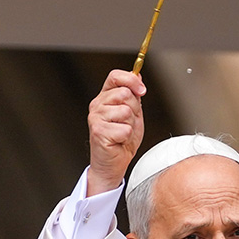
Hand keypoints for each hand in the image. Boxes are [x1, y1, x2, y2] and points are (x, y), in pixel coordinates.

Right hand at [86, 70, 145, 195]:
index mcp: (105, 98)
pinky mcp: (99, 132)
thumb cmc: (122, 140)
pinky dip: (127, 138)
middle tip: (128, 124)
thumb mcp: (133, 115)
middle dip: (134, 110)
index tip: (142, 90)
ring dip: (131, 125)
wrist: (113, 163)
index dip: (131, 80)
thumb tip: (138, 75)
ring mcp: (96, 118)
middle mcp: (97, 105)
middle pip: (125, 94)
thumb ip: (134, 96)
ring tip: (123, 133)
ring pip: (126, 112)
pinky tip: (119, 142)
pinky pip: (125, 129)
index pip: (115, 76)